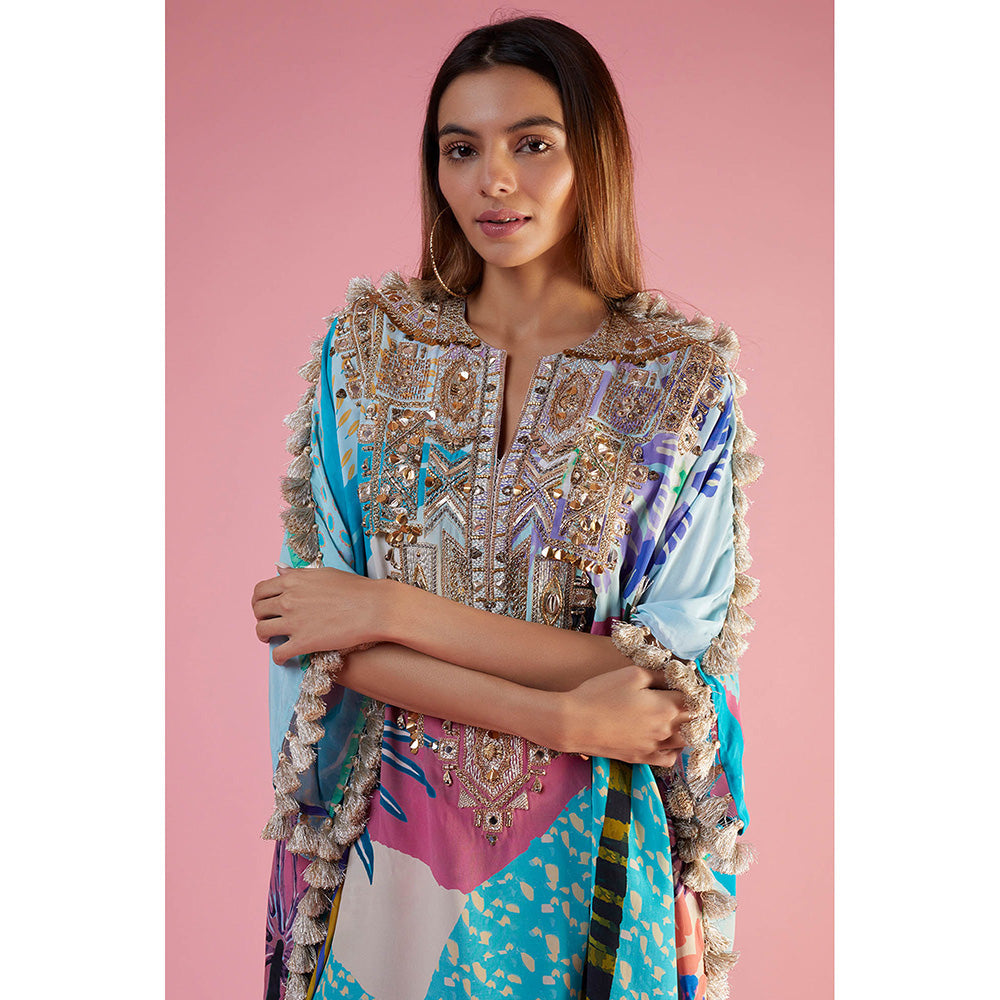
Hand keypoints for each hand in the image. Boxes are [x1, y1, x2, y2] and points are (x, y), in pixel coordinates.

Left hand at [251, 566, 383, 664]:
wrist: (374, 607)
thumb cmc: (355, 588)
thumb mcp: (324, 573)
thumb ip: (298, 573)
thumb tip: (280, 570)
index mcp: (292, 581)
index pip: (261, 590)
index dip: (258, 600)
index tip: (263, 606)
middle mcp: (288, 600)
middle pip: (258, 610)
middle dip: (260, 617)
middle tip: (269, 623)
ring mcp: (294, 621)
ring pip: (262, 631)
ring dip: (264, 637)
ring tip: (272, 640)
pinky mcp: (303, 642)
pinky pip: (278, 654)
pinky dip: (278, 658)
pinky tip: (284, 658)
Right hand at [558, 665, 691, 766]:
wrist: (574, 723)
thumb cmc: (601, 693)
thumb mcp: (631, 673)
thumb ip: (659, 674)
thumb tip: (675, 676)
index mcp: (666, 706)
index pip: (694, 699)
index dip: (695, 689)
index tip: (689, 683)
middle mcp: (666, 730)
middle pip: (695, 722)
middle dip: (696, 709)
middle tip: (688, 698)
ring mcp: (654, 747)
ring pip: (686, 742)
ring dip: (688, 729)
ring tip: (681, 718)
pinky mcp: (642, 758)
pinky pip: (669, 759)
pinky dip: (674, 750)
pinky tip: (667, 739)